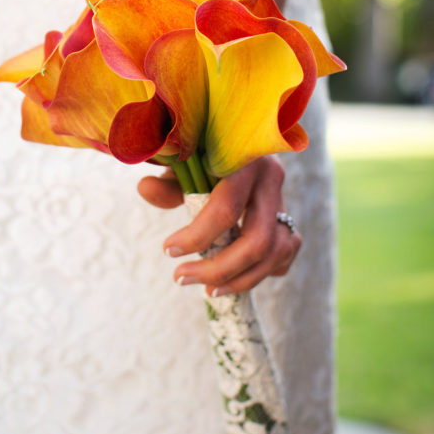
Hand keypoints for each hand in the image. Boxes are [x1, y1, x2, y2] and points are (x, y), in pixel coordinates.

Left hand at [138, 157, 301, 296]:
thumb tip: (145, 188)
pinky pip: (285, 255)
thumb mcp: (182, 162)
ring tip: (208, 291)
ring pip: (276, 254)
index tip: (168, 251)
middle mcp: (272, 180)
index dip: (197, 236)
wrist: (229, 143)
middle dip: (219, 269)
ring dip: (241, 280)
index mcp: (245, 161)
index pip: (227, 208)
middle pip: (257, 241)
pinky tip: (236, 279)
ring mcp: (284, 201)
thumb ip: (167, 181)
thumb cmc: (199, 153)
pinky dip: (264, 273)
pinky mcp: (287, 220)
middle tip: (181, 279)